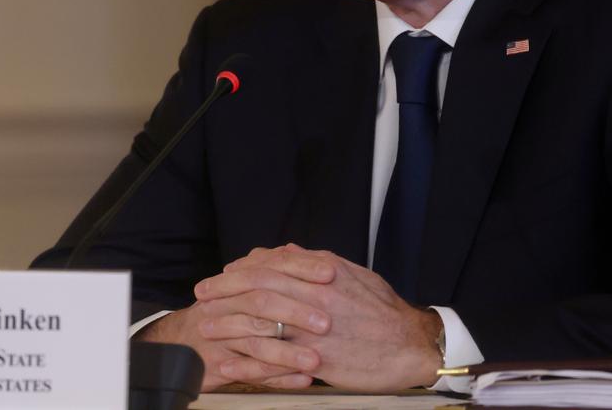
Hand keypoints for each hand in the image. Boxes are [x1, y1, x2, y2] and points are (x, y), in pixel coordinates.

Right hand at [138, 249, 335, 390]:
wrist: (182, 344)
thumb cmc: (225, 316)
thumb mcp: (249, 288)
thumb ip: (280, 273)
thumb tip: (319, 257)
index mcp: (239, 282)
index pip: (271, 267)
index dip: (301, 268)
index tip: (331, 272)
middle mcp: (227, 305)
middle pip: (262, 303)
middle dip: (296, 312)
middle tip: (326, 322)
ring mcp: (221, 336)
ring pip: (257, 343)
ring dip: (289, 352)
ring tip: (317, 360)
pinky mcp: (218, 364)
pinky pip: (251, 372)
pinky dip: (279, 377)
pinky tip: (302, 380)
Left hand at [194, 244, 442, 390]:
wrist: (410, 344)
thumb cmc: (384, 311)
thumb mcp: (353, 274)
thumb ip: (318, 263)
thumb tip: (290, 252)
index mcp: (325, 271)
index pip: (272, 263)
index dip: (242, 268)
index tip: (224, 273)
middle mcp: (317, 294)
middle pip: (259, 286)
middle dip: (225, 290)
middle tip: (202, 294)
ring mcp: (315, 326)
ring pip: (260, 319)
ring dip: (227, 321)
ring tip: (205, 325)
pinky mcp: (317, 357)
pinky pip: (274, 357)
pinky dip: (245, 358)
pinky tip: (226, 361)